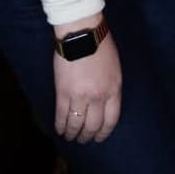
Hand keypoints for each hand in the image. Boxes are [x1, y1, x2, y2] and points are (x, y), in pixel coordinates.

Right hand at [53, 15, 121, 143]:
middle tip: (84, 140)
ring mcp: (80, 96)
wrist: (82, 33)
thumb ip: (111, 87)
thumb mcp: (115, 68)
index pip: (111, 119)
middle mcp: (98, 97)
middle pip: (93, 125)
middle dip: (88, 136)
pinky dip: (60, 126)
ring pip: (76, 123)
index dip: (104, 132)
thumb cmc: (101, 46)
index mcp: (114, 90)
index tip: (99, 137)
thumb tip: (104, 103)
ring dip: (73, 134)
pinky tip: (59, 130)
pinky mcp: (63, 92)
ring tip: (71, 137)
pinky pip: (61, 115)